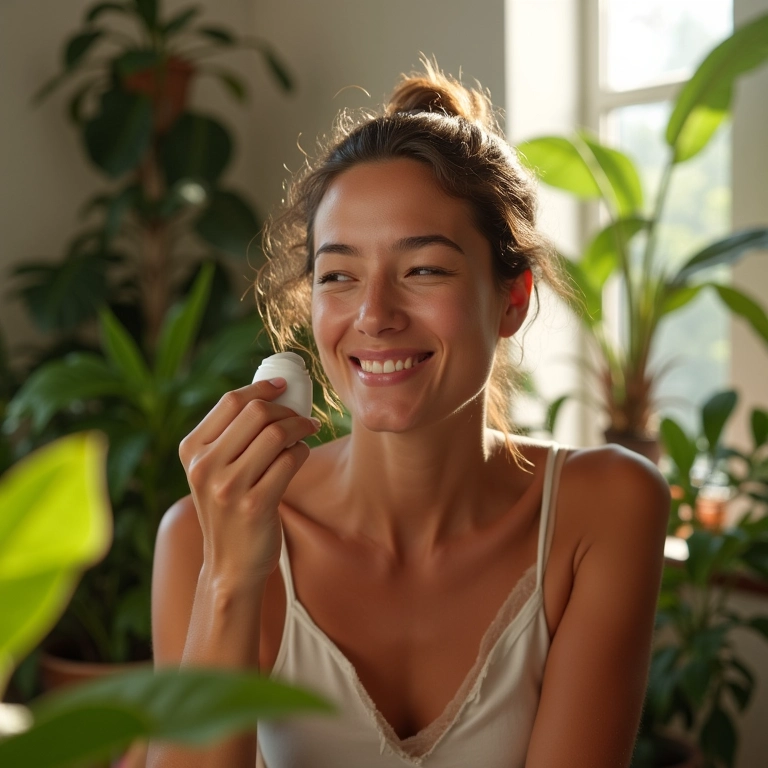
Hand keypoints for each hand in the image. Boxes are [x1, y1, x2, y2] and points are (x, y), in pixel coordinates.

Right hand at [179, 378, 319, 586]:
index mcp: (191, 450)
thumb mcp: (211, 471)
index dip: (261, 388)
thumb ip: (228, 437)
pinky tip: (301, 456)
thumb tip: (268, 395)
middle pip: (257, 413)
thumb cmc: (228, 509)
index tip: (282, 386)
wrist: (230, 564)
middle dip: (286, 409)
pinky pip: (290, 460)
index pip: (230, 401)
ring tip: (306, 433)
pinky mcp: (255, 505)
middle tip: (300, 418)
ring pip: (276, 434)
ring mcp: (229, 487)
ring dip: (300, 428)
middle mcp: (205, 466)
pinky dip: (302, 452)